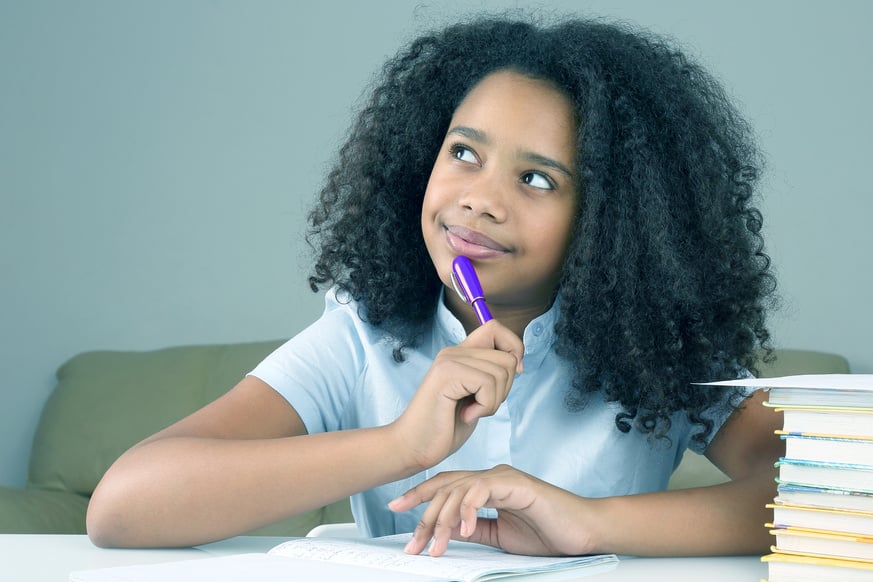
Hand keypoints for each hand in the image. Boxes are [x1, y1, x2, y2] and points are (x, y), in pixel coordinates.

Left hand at [388, 465, 593, 556]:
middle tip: (414, 543)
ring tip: (437, 544)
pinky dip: (469, 508)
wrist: (583, 532)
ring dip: (444, 518)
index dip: (419, 495)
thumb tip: (447, 531)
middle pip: (446, 488)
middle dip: (424, 515)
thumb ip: (476, 528)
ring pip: (460, 489)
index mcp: (487, 486)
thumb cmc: (549, 532)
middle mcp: (491, 477)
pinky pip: (483, 490)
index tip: (395, 506)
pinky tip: (464, 528)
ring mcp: (503, 477)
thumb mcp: (500, 536)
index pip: (446, 486)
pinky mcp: (517, 484)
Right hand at [392, 321, 523, 470]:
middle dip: (505, 389)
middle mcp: (454, 351)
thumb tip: (517, 363)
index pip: (495, 328)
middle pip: (507, 357)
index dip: (513, 348)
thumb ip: (490, 376)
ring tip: (470, 411)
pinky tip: (466, 415)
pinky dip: (485, 406)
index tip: (512, 375)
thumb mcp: (475, 397)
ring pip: (501, 371)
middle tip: (480, 405)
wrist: (413, 446)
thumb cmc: (444, 426)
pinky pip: (488, 384)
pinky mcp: (447, 374)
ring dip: (493, 401)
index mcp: (460, 353)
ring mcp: (449, 360)